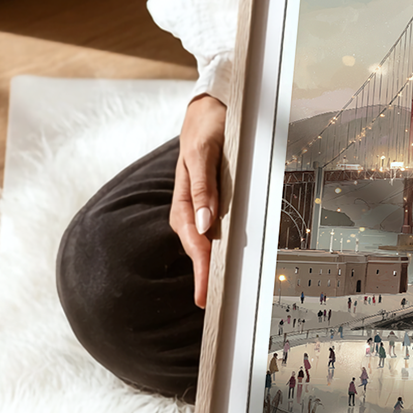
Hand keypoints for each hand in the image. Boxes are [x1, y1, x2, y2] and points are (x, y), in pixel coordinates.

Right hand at [170, 94, 226, 308]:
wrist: (211, 107)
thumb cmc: (206, 125)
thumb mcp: (204, 150)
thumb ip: (202, 185)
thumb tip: (205, 223)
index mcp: (185, 198)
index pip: (194, 241)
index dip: (200, 269)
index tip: (204, 294)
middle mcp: (193, 207)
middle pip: (198, 248)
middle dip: (205, 276)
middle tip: (213, 306)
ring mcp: (203, 206)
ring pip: (206, 242)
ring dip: (211, 266)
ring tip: (219, 294)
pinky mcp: (214, 203)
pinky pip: (217, 231)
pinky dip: (220, 249)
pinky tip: (227, 263)